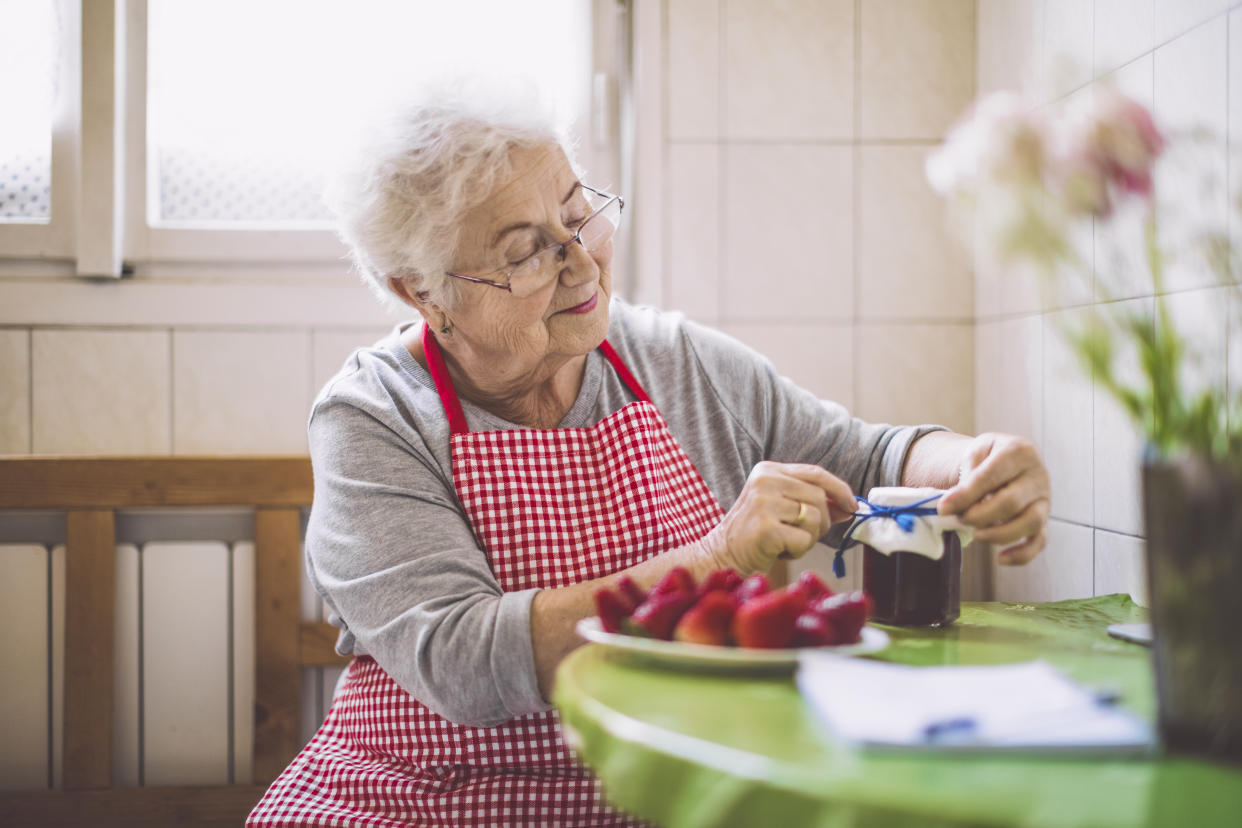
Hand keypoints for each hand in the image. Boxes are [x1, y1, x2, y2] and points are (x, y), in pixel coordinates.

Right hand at [700, 462, 855, 574]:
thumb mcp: (783, 509)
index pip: (816, 473)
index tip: (852, 506)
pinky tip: (778, 551)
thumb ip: (812, 502)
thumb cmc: (756, 535)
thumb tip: (849, 506)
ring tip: (785, 542)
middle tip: (803, 536)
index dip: (840, 489)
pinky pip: (804, 539)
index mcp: (768, 470)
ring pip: (815, 519)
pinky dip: (797, 551)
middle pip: (819, 497)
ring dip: (808, 538)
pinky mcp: (765, 528)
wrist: (722, 556)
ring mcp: (763, 503)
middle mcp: (765, 481)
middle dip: (822, 522)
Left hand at [938, 433, 1049, 564]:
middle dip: (980, 516)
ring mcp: (1044, 499)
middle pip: (1011, 502)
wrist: (1003, 459)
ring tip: (976, 535)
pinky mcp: (1045, 519)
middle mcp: (1038, 475)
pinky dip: (1022, 554)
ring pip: (1031, 523)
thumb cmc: (986, 457)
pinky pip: (1040, 541)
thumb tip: (954, 506)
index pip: (991, 477)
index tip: (944, 507)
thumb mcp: (975, 453)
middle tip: (960, 519)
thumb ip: (967, 477)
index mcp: (1019, 452)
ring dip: (999, 534)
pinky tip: (1000, 559)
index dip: (966, 495)